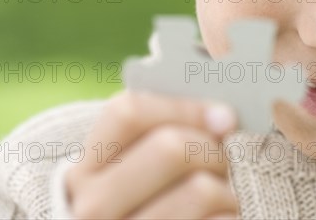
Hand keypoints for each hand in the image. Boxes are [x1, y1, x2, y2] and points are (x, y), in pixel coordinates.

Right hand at [66, 90, 238, 218]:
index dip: (184, 108)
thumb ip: (171, 133)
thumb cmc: (150, 203)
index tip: (219, 118)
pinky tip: (218, 219)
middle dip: (211, 150)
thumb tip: (222, 118)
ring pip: (201, 190)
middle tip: (221, 164)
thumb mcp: (140, 170)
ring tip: (221, 199)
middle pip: (170, 147)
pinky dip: (228, 217)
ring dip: (226, 192)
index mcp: (87, 171)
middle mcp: (94, 207)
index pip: (128, 113)